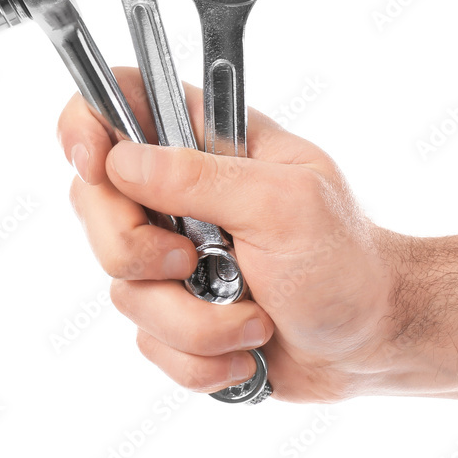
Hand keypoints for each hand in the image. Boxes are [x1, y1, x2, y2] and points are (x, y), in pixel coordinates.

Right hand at [57, 68, 402, 402]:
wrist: (370, 341)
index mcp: (211, 144)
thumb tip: (120, 161)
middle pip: (95, 205)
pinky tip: (248, 347)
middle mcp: (181, 194)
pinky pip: (148, 341)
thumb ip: (201, 178)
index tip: (98, 168)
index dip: (87, 126)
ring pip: (123, 288)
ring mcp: (175, 256)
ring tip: (256, 318)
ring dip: (194, 320)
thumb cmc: (346, 261)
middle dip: (140, 253)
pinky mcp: (178, 312)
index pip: (121, 101)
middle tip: (193, 263)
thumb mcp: (286, 205)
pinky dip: (201, 357)